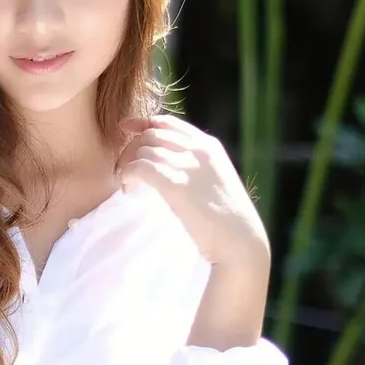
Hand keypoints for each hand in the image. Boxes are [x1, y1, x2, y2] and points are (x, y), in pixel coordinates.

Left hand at [115, 112, 269, 268]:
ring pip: (143, 149)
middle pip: (152, 134)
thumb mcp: (217, 182)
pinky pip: (141, 167)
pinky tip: (128, 188)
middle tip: (124, 169)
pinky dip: (128, 175)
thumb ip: (198, 168)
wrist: (240, 241)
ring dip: (127, 164)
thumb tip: (170, 167)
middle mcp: (199, 149)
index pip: (169, 123)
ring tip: (127, 184)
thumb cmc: (228, 221)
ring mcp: (189, 165)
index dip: (142, 123)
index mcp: (210, 147)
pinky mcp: (176, 184)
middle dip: (131, 148)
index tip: (125, 128)